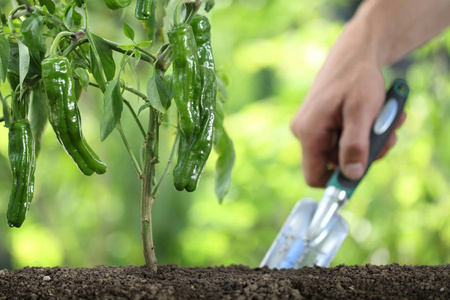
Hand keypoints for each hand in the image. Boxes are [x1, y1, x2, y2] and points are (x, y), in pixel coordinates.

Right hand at [290, 26, 405, 186]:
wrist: (353, 54)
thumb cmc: (357, 79)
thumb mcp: (361, 113)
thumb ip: (355, 145)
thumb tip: (352, 175)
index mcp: (309, 132)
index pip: (314, 176)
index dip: (338, 182)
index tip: (363, 171)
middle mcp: (305, 133)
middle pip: (334, 163)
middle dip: (364, 154)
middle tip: (386, 136)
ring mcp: (312, 128)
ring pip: (342, 151)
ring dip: (368, 141)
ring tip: (386, 120)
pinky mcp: (321, 124)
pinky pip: (343, 139)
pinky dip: (363, 132)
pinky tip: (377, 116)